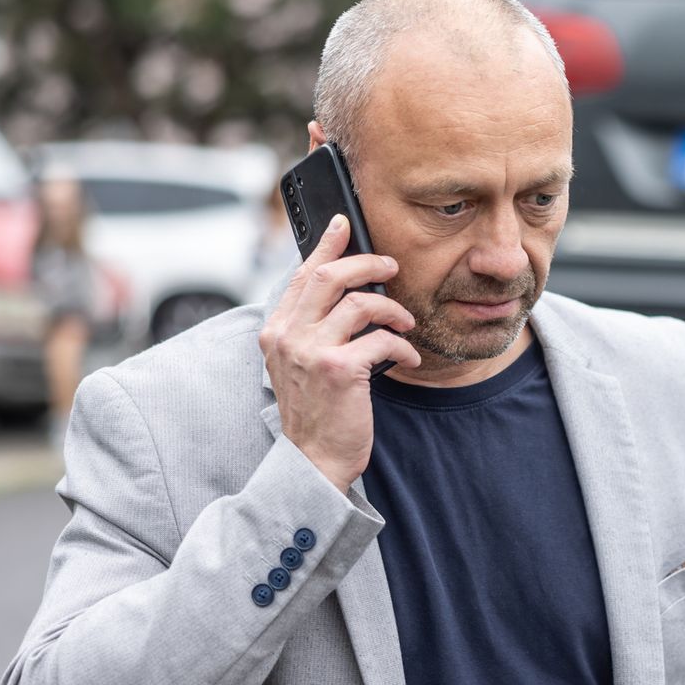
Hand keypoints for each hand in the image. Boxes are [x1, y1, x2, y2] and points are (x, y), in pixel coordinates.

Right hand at [257, 215, 420, 491]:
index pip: (301, 276)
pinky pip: (381, 340)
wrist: (313, 460)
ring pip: (361, 304)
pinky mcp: (339, 370)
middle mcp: (287, 336)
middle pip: (330, 276)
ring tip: (405, 325)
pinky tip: (408, 357)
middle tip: (392, 267)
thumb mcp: (303, 364)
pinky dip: (402, 347)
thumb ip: (314, 328)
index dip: (325, 246)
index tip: (344, 224)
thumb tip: (347, 292)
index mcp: (276, 331)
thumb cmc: (317, 412)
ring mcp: (311, 352)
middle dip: (368, 264)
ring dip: (393, 310)